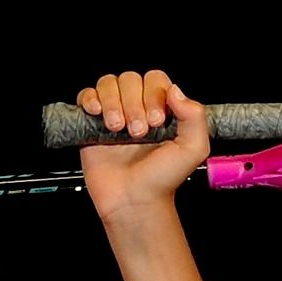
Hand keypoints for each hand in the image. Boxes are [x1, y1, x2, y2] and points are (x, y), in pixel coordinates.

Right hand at [75, 70, 207, 219]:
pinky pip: (86, 96)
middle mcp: (137, 108)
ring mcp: (114, 114)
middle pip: (130, 79)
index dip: (154, 95)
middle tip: (137, 133)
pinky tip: (97, 113)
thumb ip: (195, 116)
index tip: (156, 122)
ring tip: (117, 128)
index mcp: (162, 109)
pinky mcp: (92, 124)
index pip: (155, 80)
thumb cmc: (161, 180)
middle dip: (133, 103)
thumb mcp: (193, 149)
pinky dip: (90, 99)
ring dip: (113, 102)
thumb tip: (175, 91)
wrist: (134, 201)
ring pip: (108, 84)